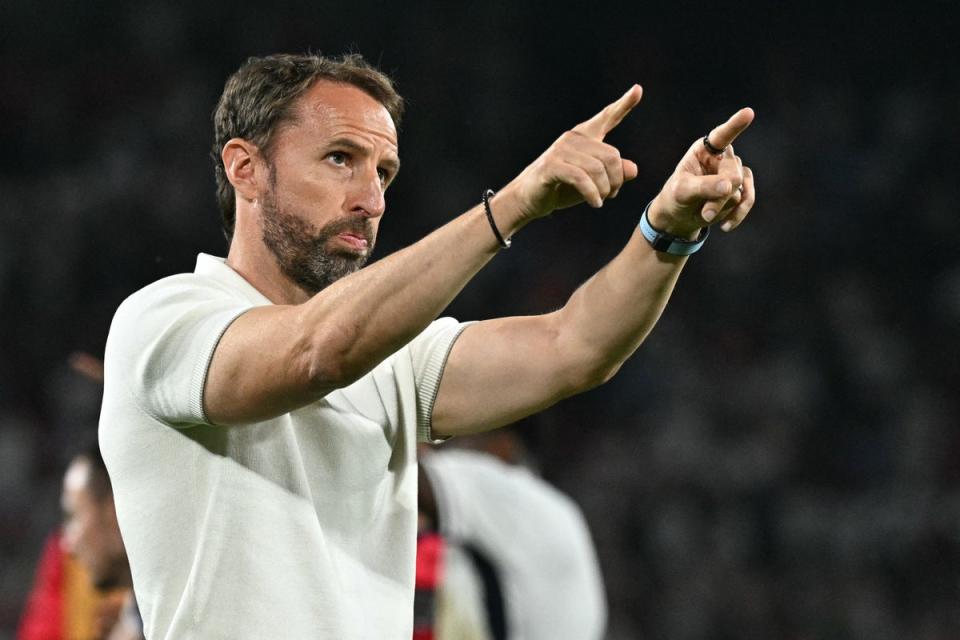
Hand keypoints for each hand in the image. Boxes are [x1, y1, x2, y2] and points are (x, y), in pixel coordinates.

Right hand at [502, 85, 642, 221]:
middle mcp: (573, 138)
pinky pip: (581, 178)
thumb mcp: (594, 183)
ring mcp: (561, 150)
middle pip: (611, 155)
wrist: (528, 199)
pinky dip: (592, 193)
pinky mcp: (552, 165)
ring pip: (597, 168)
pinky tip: (595, 203)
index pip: (606, 118)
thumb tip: (633, 169)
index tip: (638, 89)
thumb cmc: (561, 188)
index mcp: (584, 137)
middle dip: (616, 180)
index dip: (623, 104)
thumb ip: (614, 175)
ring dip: (604, 190)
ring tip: (600, 200)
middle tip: (611, 195)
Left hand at [649, 108, 755, 237]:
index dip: (735, 125)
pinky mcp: (741, 188)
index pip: (722, 135)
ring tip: (705, 216)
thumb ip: (703, 187)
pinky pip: (747, 199)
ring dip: (724, 207)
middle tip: (704, 213)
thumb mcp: (682, 192)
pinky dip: (738, 214)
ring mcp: (734, 172)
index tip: (748, 113)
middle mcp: (722, 156)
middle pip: (733, 174)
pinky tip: (725, 227)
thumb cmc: (676, 197)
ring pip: (740, 188)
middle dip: (719, 196)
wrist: (680, 217)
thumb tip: (730, 186)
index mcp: (704, 149)